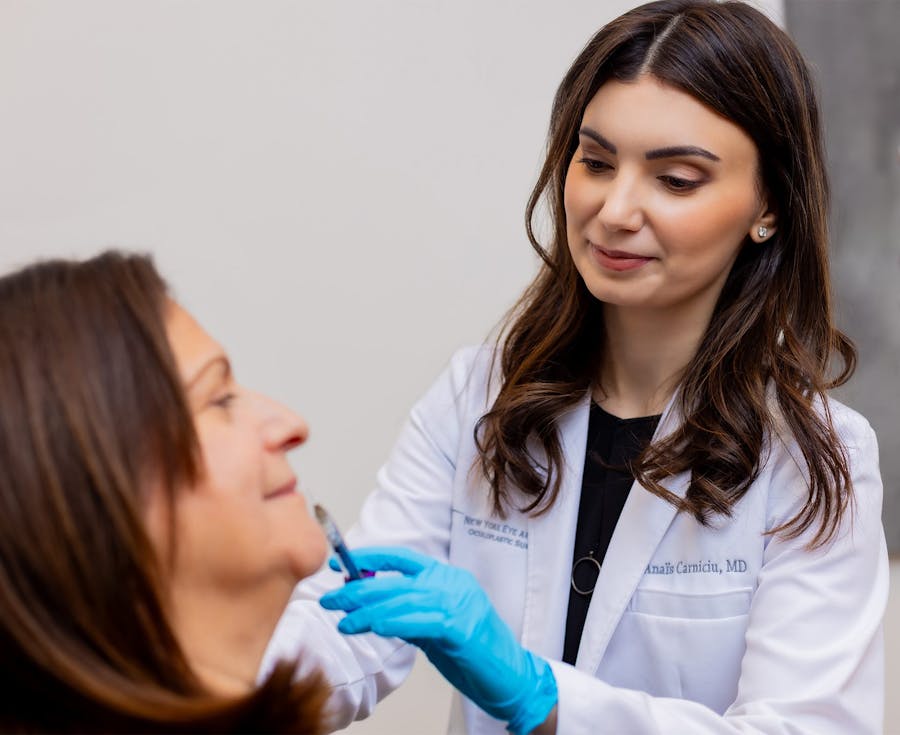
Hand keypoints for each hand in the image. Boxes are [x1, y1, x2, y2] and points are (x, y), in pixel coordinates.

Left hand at [319, 546, 557, 734]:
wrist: (509, 675)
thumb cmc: (471, 651)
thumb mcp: (433, 624)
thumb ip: (407, 610)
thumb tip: (369, 605)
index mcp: (445, 577)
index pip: (401, 557)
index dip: (368, 557)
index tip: (339, 565)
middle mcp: (452, 583)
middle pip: (395, 580)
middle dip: (357, 590)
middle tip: (331, 600)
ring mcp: (458, 602)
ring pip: (402, 601)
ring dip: (367, 612)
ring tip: (343, 622)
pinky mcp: (460, 627)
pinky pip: (419, 621)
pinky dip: (393, 622)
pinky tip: (373, 627)